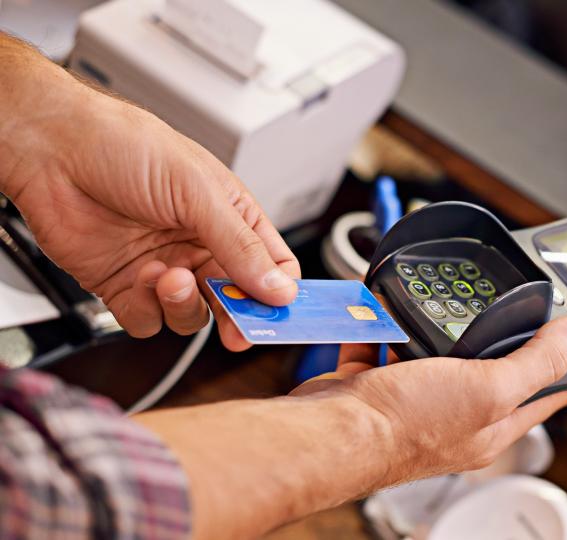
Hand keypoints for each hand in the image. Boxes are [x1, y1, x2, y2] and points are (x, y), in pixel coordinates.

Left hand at [0, 38, 298, 350]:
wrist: (52, 151)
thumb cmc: (125, 147)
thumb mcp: (199, 192)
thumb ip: (241, 247)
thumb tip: (279, 287)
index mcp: (230, 217)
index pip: (272, 265)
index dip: (280, 292)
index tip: (280, 312)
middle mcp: (200, 246)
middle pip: (237, 299)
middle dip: (237, 314)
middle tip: (238, 325)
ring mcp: (164, 268)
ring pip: (194, 316)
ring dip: (185, 305)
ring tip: (169, 277)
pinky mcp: (124, 287)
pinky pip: (148, 322)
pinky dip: (146, 309)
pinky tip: (138, 276)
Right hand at [138, 316, 566, 538]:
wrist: (331, 431)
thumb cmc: (406, 425)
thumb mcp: (490, 387)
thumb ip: (537, 361)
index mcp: (491, 424)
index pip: (543, 398)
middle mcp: (455, 417)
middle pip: (489, 372)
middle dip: (498, 339)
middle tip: (513, 307)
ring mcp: (414, 400)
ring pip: (436, 354)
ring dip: (439, 327)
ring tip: (450, 298)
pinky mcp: (377, 385)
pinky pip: (386, 345)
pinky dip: (387, 325)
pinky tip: (390, 306)